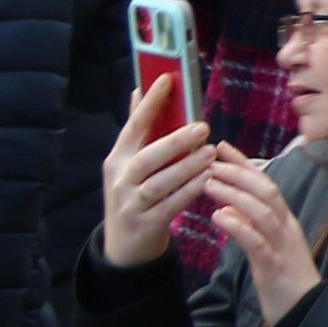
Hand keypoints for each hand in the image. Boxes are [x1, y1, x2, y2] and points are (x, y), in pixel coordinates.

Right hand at [101, 71, 215, 267]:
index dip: (149, 103)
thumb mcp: (130, 163)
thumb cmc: (135, 193)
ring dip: (185, 168)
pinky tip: (206, 180)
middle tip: (203, 127)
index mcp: (118, 158)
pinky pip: (169, 206)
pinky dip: (188, 192)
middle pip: (146, 158)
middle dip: (174, 141)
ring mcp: (131, 204)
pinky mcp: (145, 224)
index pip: (133, 126)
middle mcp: (120, 179)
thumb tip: (140, 89)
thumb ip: (139, 129)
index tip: (168, 80)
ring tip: (209, 153)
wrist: (124, 246)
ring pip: (158, 184)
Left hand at [202, 152, 324, 326]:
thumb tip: (228, 208)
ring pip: (262, 211)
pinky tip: (220, 217)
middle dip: (238, 172)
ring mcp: (283, 246)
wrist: (305, 313)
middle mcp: (286, 227)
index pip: (265, 184)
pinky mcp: (275, 266)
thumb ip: (251, 227)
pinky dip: (239, 227)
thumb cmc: (284, 281)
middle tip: (210, 160)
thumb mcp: (268, 248)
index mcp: (285, 221)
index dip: (244, 163)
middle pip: (266, 190)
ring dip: (235, 194)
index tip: (221, 147)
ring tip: (209, 183)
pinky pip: (257, 242)